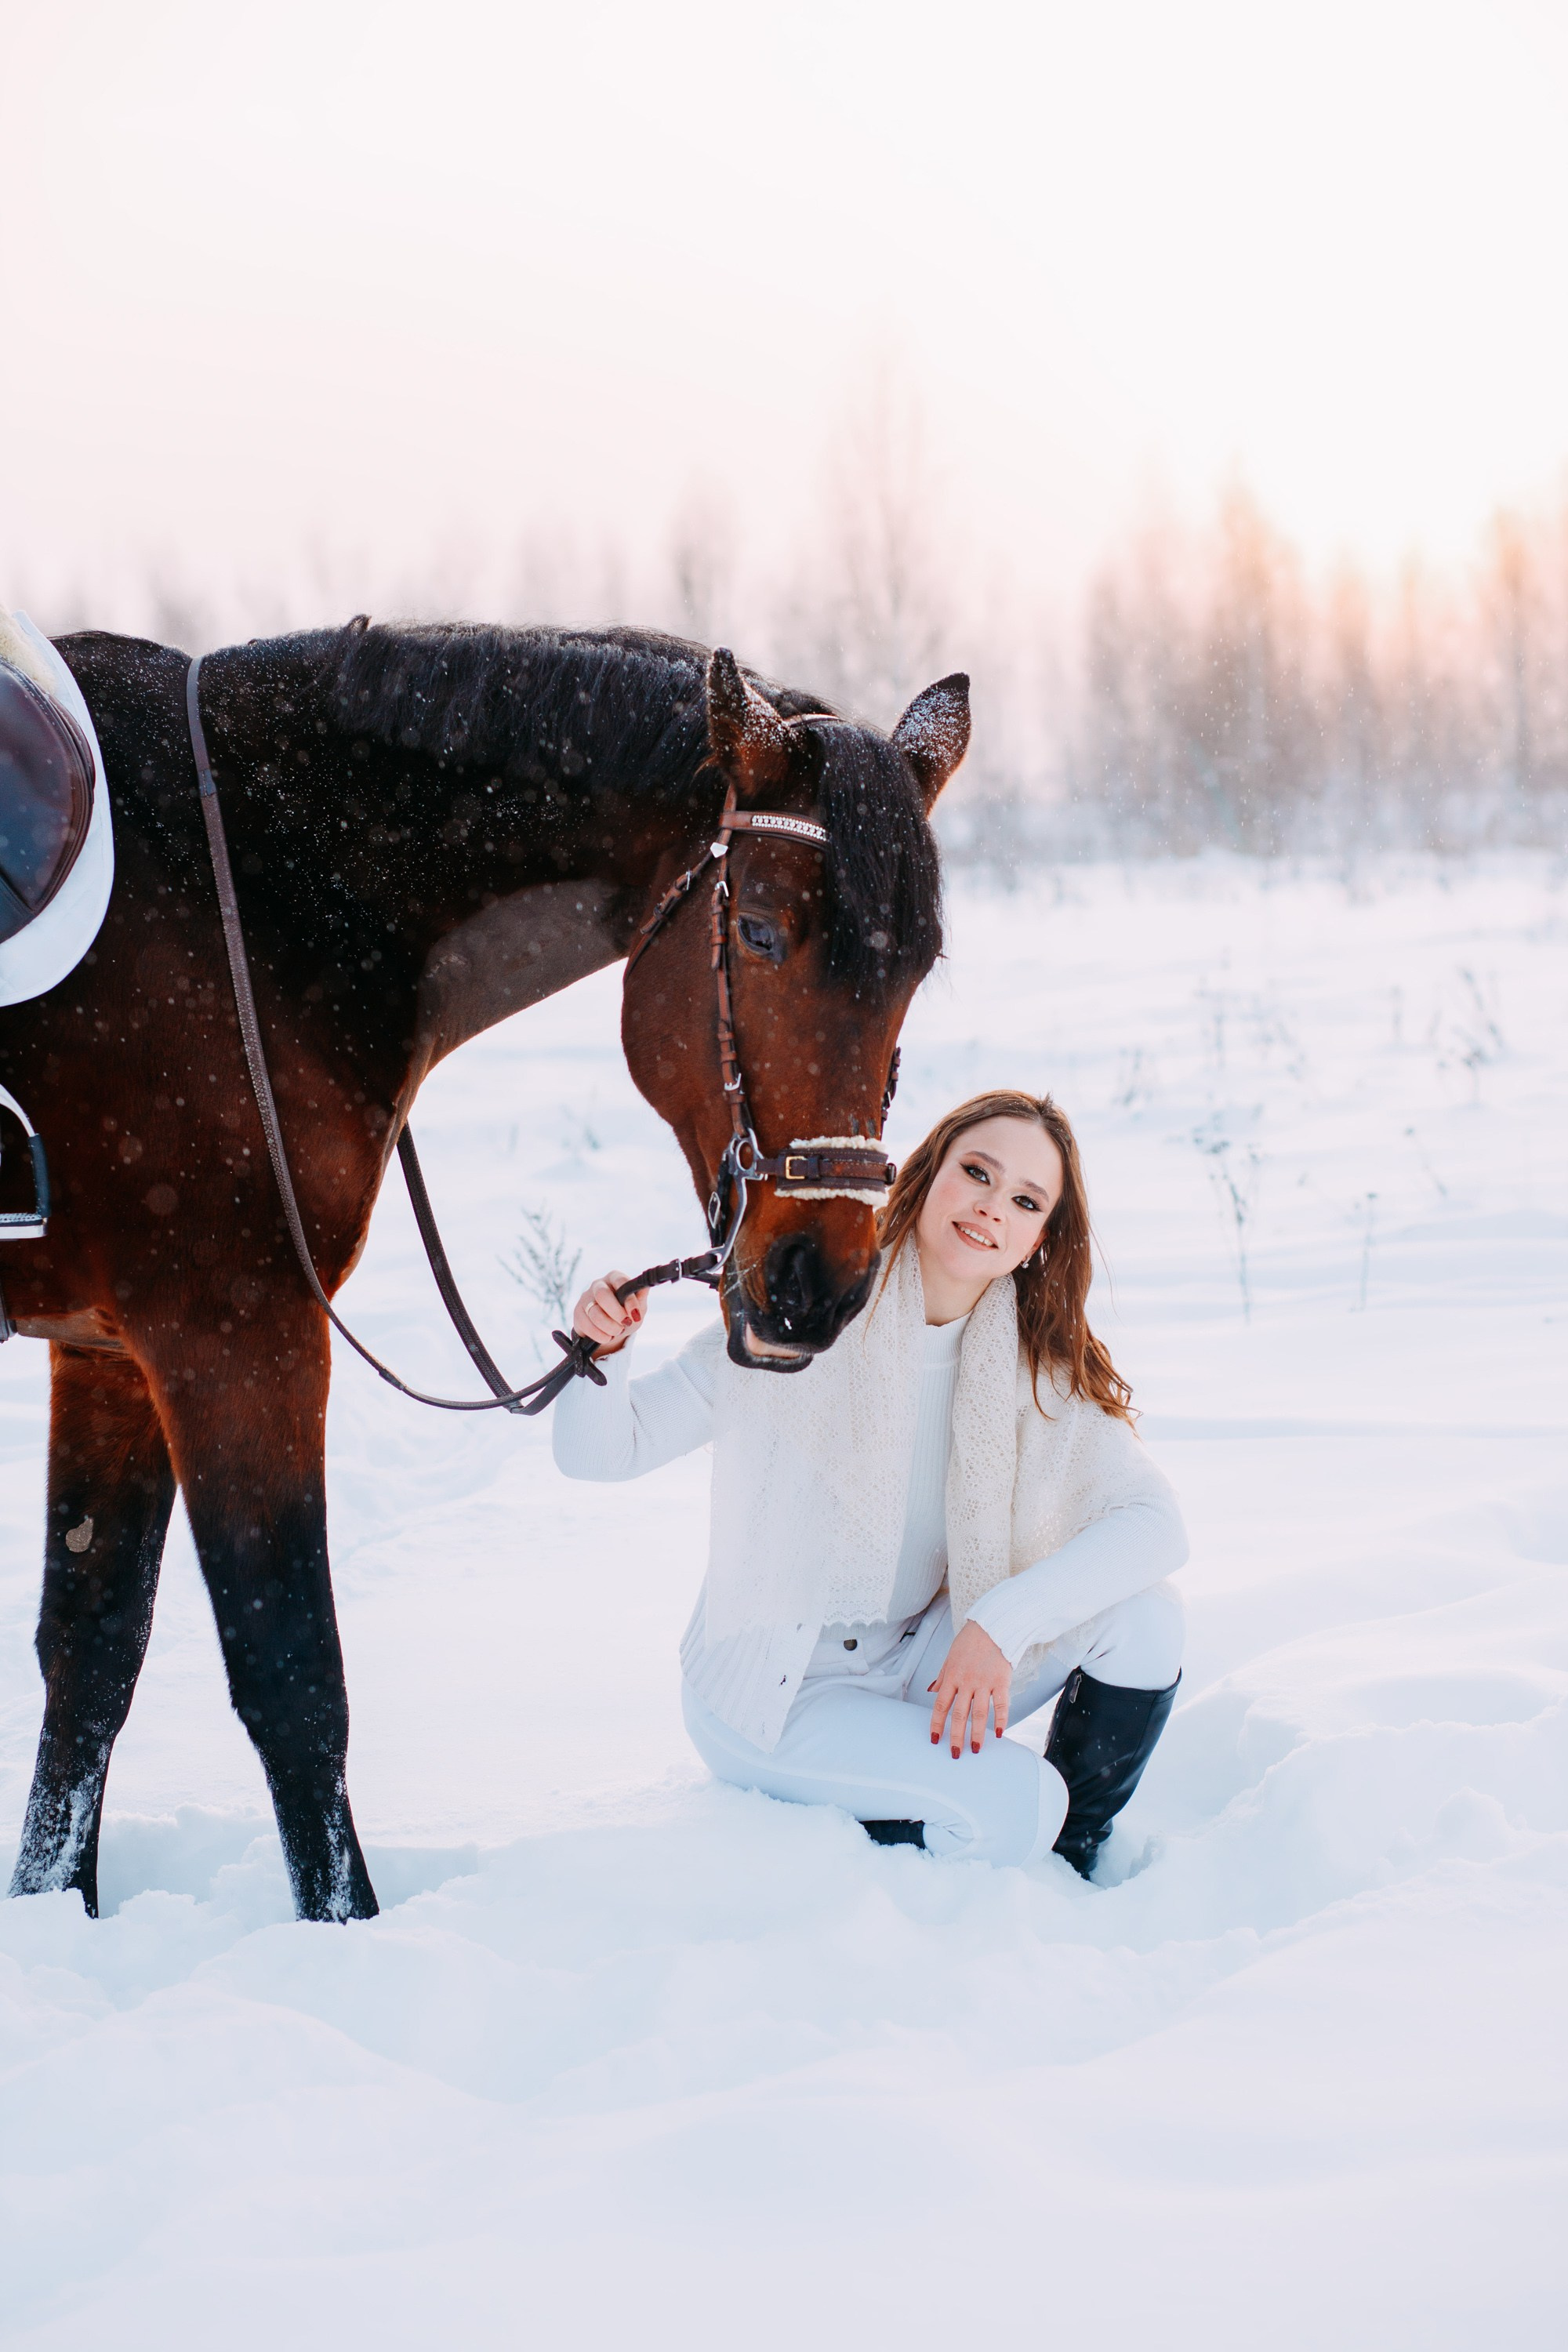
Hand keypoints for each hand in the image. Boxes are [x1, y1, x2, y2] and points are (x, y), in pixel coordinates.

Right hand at [570, 1270, 648, 1356]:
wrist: (611, 1330)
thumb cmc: (627, 1313)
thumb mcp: (638, 1306)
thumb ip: (641, 1297)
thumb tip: (645, 1286)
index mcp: (615, 1278)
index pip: (620, 1281)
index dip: (629, 1299)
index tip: (635, 1315)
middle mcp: (598, 1284)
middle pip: (602, 1295)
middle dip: (616, 1313)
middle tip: (625, 1324)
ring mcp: (586, 1298)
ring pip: (595, 1313)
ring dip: (609, 1327)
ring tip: (617, 1332)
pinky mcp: (578, 1312)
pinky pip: (587, 1325)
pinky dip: (600, 1335)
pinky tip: (607, 1337)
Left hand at [929, 1619, 1011, 1755]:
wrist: (992, 1626)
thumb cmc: (969, 1642)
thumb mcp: (950, 1657)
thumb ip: (942, 1677)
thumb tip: (931, 1692)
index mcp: (952, 1677)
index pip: (941, 1705)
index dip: (937, 1724)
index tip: (935, 1739)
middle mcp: (967, 1682)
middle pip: (959, 1714)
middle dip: (956, 1736)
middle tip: (956, 1753)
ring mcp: (985, 1682)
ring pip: (979, 1713)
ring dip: (977, 1733)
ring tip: (975, 1749)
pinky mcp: (1001, 1681)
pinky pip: (1001, 1704)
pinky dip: (1001, 1719)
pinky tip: (998, 1733)